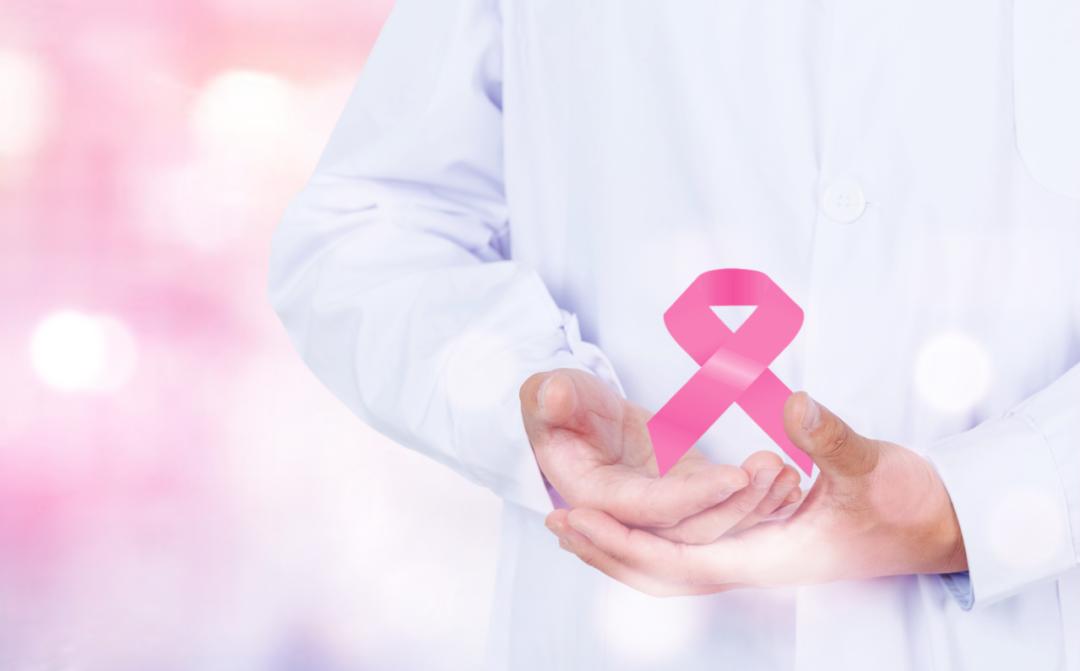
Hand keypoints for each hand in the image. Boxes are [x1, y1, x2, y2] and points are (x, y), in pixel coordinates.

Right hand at [520, 369, 803, 541]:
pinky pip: (722, 508)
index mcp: (593, 497)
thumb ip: (552, 397)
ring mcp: (660, 509)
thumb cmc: (559, 401)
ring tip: (785, 472)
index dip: (690, 497)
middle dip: (735, 510)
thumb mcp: (550, 393)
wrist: (572, 412)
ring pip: (712, 524)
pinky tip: (789, 481)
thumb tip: (552, 394)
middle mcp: (629, 517)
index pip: (648, 510)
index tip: (734, 477)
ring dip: (751, 505)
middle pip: (689, 531)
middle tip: (775, 475)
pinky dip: (755, 501)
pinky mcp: (683, 497)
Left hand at [545, 391, 967, 595]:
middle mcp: (753, 564)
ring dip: (625, 546)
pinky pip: (694, 546)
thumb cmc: (912, 506)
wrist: (943, 526)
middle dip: (606, 552)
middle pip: (660, 574)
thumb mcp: (872, 466)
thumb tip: (793, 403)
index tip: (572, 520)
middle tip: (554, 520)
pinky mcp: (763, 541)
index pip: (675, 562)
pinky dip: (656, 536)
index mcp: (768, 556)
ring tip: (581, 518)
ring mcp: (757, 556)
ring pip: (674, 563)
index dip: (620, 544)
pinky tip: (640, 513)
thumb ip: (829, 438)